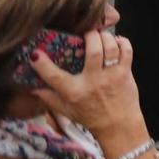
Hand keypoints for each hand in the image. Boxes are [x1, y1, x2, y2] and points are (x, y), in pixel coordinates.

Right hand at [30, 27, 150, 154]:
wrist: (117, 125)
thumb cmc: (89, 116)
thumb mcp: (65, 110)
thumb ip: (49, 97)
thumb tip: (31, 87)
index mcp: (74, 92)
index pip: (54, 76)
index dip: (42, 64)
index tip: (35, 53)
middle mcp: (92, 82)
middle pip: (93, 51)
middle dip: (90, 36)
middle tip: (86, 33)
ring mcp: (111, 76)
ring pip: (111, 48)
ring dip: (105, 37)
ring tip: (100, 35)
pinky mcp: (125, 73)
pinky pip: (127, 51)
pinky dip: (123, 42)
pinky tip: (116, 41)